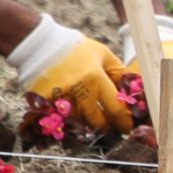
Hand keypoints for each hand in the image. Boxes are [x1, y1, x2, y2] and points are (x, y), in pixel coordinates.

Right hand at [8, 14, 134, 133]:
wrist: (39, 45)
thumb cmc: (75, 49)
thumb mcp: (102, 55)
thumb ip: (118, 73)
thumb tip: (133, 91)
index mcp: (95, 78)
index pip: (115, 109)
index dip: (124, 122)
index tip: (128, 126)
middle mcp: (78, 92)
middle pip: (97, 122)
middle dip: (107, 127)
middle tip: (112, 128)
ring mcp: (59, 100)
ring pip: (79, 123)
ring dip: (87, 124)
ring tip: (91, 119)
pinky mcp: (43, 105)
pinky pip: (61, 121)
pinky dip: (69, 121)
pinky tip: (72, 116)